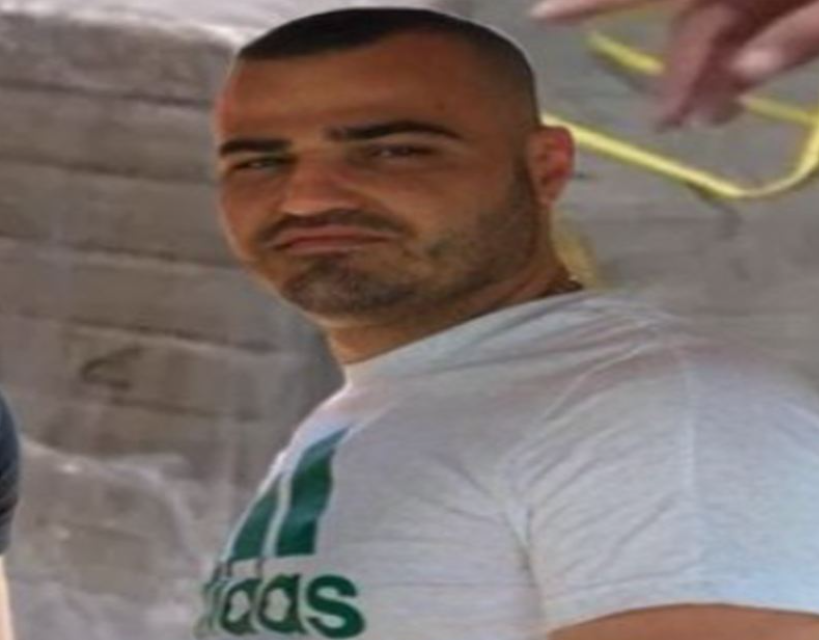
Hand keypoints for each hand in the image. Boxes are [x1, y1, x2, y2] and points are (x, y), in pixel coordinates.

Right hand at [531, 0, 818, 127]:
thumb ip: (805, 32)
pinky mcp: (788, 5)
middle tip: (676, 125)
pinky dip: (747, 56)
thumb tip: (743, 72)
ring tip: (715, 117)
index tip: (544, 18)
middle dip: (682, 70)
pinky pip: (754, 25)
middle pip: (695, 15)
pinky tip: (740, 84)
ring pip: (721, 25)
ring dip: (713, 74)